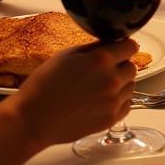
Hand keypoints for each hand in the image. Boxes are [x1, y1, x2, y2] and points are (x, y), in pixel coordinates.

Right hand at [8, 39, 137, 148]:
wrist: (32, 119)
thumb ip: (93, 48)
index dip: (124, 46)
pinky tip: (103, 101)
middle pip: (132, 67)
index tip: (119, 49)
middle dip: (121, 66)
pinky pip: (127, 105)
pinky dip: (119, 101)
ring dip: (121, 84)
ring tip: (99, 88)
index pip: (130, 46)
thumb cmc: (43, 85)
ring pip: (131, 86)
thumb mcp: (66, 55)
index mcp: (101, 60)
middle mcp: (112, 80)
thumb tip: (110, 44)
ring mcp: (113, 101)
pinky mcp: (110, 119)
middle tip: (104, 71)